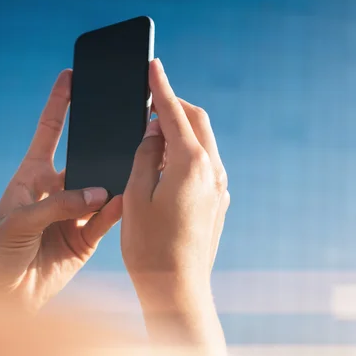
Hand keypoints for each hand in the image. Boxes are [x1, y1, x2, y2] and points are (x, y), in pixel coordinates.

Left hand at [0, 70, 121, 313]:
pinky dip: (115, 212)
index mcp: (31, 176)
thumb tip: (98, 193)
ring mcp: (72, 213)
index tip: (71, 76)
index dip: (59, 103)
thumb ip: (57, 205)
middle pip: (82, 158)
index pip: (48, 132)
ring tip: (131, 165)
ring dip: (113, 181)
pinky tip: (123, 202)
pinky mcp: (84, 238)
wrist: (2, 296)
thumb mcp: (18, 222)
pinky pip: (104, 221)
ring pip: (99, 190)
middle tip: (123, 125)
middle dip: (101, 144)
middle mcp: (55, 190)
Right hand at [122, 59, 231, 355]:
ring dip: (180, 130)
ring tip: (153, 133)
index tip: (153, 66)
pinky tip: (167, 163)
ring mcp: (219, 188)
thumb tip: (154, 131)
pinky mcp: (218, 202)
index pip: (173, 113)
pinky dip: (187, 152)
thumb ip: (145, 154)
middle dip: (174, 105)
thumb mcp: (136, 194)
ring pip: (203, 142)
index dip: (160, 87)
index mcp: (190, 165)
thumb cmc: (149, 246)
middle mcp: (213, 171)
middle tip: (150, 100)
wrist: (177, 289)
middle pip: (197, 121)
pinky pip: (205, 163)